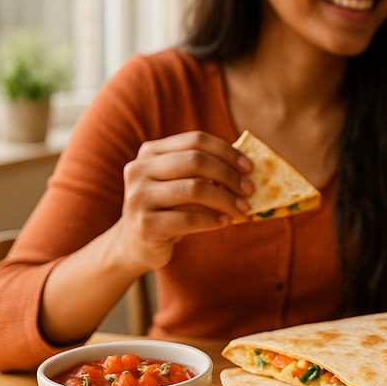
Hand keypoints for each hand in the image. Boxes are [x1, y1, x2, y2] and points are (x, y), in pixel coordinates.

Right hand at [112, 130, 253, 271]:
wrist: (136, 244)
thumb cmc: (168, 209)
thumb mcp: (181, 183)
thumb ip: (204, 170)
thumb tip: (249, 166)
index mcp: (150, 152)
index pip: (195, 140)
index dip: (227, 151)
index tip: (249, 167)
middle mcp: (139, 170)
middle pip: (195, 161)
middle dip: (229, 175)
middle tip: (250, 190)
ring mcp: (138, 197)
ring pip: (194, 189)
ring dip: (226, 199)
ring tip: (244, 209)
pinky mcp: (144, 225)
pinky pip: (188, 218)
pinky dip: (213, 219)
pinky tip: (225, 222)